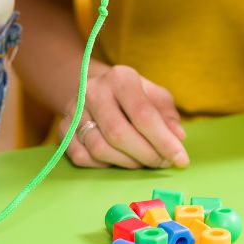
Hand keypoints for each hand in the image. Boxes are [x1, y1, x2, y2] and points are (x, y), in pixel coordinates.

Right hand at [60, 64, 188, 168]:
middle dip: (146, 155)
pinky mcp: (62, 129)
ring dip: (128, 163)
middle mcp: (93, 91)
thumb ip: (167, 114)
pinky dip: (105, 165)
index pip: (143, 114)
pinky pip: (83, 158)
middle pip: (119, 134)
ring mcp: (74, 110)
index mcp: (120, 77)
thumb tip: (178, 137)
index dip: (164, 141)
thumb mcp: (153, 94)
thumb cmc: (130, 94)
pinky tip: (119, 159)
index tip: (181, 159)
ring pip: (100, 149)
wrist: (92, 86)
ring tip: (144, 161)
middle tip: (162, 163)